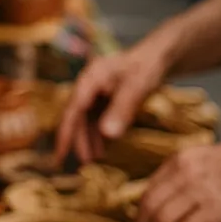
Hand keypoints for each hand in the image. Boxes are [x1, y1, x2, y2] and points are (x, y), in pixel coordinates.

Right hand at [53, 42, 170, 167]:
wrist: (160, 56)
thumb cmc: (147, 66)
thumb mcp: (136, 87)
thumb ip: (122, 109)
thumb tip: (107, 135)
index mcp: (89, 81)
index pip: (72, 111)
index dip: (65, 135)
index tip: (60, 156)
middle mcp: (88, 87)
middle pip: (77, 118)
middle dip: (79, 141)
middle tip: (84, 165)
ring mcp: (96, 93)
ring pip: (87, 120)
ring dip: (89, 140)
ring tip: (94, 161)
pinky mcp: (106, 98)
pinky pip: (98, 119)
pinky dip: (99, 135)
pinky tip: (104, 148)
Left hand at [132, 138, 220, 221]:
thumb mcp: (199, 162)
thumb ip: (179, 179)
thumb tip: (160, 207)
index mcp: (176, 162)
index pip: (147, 192)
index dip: (139, 216)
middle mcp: (182, 174)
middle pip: (149, 207)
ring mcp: (198, 191)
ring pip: (162, 221)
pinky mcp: (214, 208)